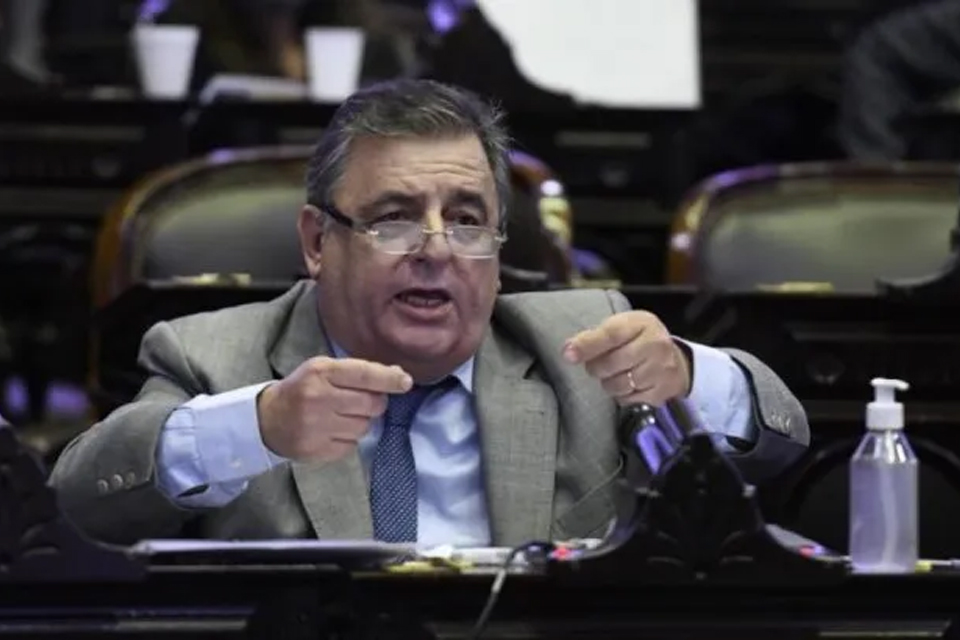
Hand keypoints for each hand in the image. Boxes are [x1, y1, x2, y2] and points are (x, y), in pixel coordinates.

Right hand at [257, 357, 412, 461]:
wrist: (267, 419)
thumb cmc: (303, 389)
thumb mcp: (323, 370)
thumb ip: (359, 372)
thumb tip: (399, 377)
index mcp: (320, 372)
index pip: (364, 374)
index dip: (389, 379)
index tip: (406, 382)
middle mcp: (318, 398)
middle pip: (371, 404)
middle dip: (375, 403)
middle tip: (360, 402)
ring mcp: (316, 427)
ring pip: (365, 427)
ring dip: (361, 422)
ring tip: (342, 416)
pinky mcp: (316, 450)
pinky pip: (352, 445)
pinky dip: (349, 439)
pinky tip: (333, 431)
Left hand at [563, 310, 690, 405]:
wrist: (677, 362)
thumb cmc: (640, 341)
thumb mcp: (622, 328)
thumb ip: (595, 337)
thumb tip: (569, 351)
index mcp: (642, 324)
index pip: (611, 334)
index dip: (587, 345)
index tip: (568, 354)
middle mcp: (656, 345)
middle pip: (611, 364)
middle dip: (596, 367)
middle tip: (598, 365)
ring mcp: (661, 370)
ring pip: (618, 385)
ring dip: (608, 383)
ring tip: (614, 374)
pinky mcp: (661, 392)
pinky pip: (628, 400)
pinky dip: (622, 395)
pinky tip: (628, 385)